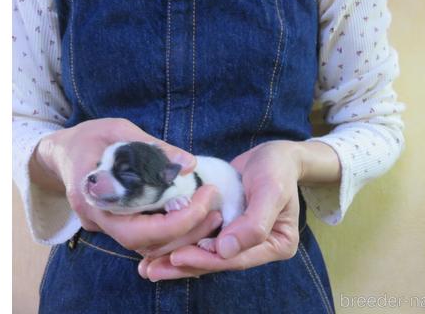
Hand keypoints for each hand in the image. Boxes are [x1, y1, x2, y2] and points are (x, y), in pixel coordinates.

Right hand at [30, 118, 218, 252]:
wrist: (64, 151)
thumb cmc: (90, 137)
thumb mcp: (120, 130)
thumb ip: (154, 149)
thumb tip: (190, 165)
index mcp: (93, 198)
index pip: (137, 230)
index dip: (176, 222)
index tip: (205, 199)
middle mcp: (99, 220)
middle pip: (147, 245)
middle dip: (188, 232)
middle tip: (216, 208)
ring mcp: (107, 226)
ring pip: (149, 247)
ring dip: (185, 234)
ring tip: (212, 212)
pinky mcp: (118, 224)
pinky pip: (148, 238)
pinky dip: (174, 230)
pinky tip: (195, 214)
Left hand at [138, 140, 304, 280]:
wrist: (273, 154)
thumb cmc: (276, 169)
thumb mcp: (271, 190)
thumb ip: (254, 223)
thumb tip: (225, 251)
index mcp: (276, 245)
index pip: (237, 259)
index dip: (206, 259)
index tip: (177, 257)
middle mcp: (258, 248)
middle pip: (218, 262)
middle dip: (185, 265)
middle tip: (151, 270)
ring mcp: (241, 240)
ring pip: (207, 254)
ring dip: (178, 260)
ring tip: (147, 267)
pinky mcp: (226, 228)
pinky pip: (203, 240)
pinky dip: (182, 243)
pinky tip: (158, 248)